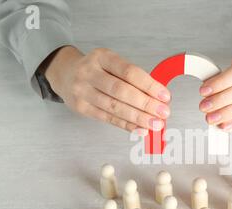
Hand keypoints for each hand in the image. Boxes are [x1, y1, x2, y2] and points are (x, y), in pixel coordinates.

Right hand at [43, 46, 170, 132]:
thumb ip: (132, 78)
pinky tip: (141, 129)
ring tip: (155, 124)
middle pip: (121, 91)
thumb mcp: (112, 64)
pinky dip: (127, 125)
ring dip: (138, 118)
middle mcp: (89, 72)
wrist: (66, 75)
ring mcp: (83, 91)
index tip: (165, 96)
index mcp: (102, 57)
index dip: (149, 85)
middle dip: (146, 104)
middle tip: (163, 113)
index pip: (129, 72)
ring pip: (114, 107)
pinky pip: (108, 118)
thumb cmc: (97, 70)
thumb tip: (158, 97)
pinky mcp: (82, 108)